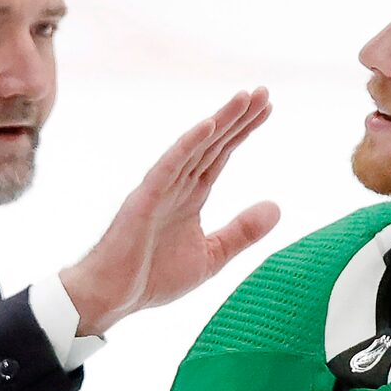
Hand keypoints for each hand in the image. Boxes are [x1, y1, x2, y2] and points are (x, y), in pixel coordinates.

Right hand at [60, 88, 278, 334]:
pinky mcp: (143, 200)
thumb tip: (278, 208)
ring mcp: (159, 189)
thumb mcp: (212, 255)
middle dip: (237, 118)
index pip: (221, 155)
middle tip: (262, 91)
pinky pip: (168, 167)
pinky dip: (188, 146)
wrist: (113, 298)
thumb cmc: (153, 277)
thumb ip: (242, 231)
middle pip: (212, 144)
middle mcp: (176, 186)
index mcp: (191, 196)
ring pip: (194, 148)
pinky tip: (208, 126)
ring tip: (243, 98)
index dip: (242, 131)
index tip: (266, 108)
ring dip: (219, 122)